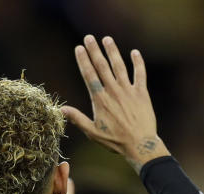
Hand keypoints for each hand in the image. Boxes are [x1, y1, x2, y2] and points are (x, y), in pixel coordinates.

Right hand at [62, 35, 169, 170]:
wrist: (140, 144)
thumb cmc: (115, 141)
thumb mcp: (93, 132)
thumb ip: (78, 119)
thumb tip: (62, 110)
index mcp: (100, 100)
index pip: (89, 75)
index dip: (83, 61)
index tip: (79, 48)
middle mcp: (113, 91)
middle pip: (102, 66)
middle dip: (94, 51)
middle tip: (89, 38)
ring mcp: (128, 91)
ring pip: (119, 66)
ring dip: (113, 51)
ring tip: (107, 39)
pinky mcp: (141, 93)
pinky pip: (140, 74)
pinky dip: (137, 63)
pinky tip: (134, 53)